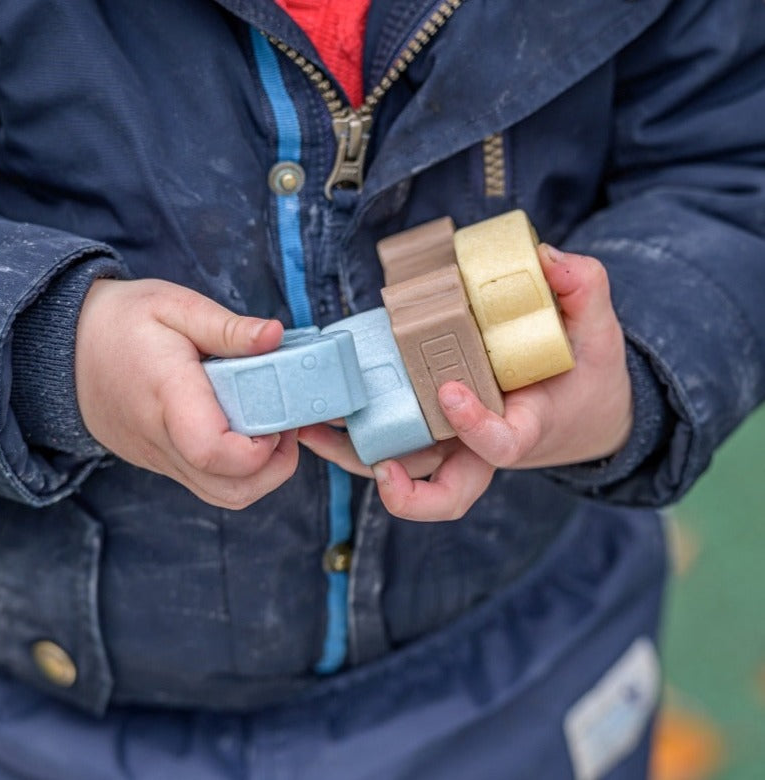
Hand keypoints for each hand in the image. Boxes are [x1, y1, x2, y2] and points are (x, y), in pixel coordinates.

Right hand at [75, 278, 298, 508]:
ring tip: (269, 429)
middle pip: (231, 490)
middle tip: (285, 424)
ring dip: (261, 473)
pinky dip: (238, 470)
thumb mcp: (174, 305)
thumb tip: (275, 336)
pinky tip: (245, 432)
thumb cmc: (121, 322)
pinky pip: (208, 485)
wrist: (63, 348)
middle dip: (276, 466)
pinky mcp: (161, 464)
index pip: (213, 449)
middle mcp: (162, 439)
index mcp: (168, 395)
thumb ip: (228, 327)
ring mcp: (159, 459)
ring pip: (224, 496)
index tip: (279, 415)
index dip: (261, 446)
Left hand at [298, 245, 631, 520]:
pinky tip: (322, 407)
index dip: (473, 427)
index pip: (498, 444)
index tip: (449, 391)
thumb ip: (583, 291)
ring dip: (356, 456)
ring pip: (404, 468)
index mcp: (523, 428)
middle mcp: (482, 446)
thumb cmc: (585, 376)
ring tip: (312, 428)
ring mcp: (453, 443)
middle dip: (407, 495)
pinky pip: (392, 439)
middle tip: (378, 466)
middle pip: (446, 493)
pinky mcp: (432, 428)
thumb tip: (545, 258)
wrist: (580, 411)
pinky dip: (355, 432)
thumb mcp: (598, 333)